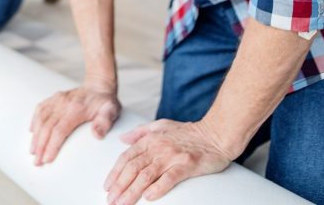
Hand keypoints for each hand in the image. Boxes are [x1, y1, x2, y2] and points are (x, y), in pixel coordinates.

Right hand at [30, 85, 120, 165]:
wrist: (99, 86)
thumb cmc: (105, 102)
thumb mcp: (111, 111)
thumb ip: (105, 122)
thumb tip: (97, 135)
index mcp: (76, 109)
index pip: (59, 130)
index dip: (51, 146)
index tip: (47, 159)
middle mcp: (63, 103)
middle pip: (47, 127)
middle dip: (40, 146)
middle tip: (37, 162)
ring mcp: (57, 100)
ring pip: (41, 119)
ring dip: (35, 136)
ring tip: (32, 151)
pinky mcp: (54, 98)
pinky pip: (40, 109)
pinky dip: (34, 121)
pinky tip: (32, 132)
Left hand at [103, 119, 234, 202]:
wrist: (216, 134)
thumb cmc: (189, 132)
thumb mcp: (160, 126)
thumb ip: (140, 132)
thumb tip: (122, 138)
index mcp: (150, 140)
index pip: (127, 157)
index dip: (115, 173)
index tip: (107, 186)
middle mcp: (158, 147)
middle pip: (133, 168)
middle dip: (120, 186)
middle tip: (111, 200)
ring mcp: (172, 156)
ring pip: (146, 175)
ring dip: (132, 191)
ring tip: (123, 203)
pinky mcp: (186, 165)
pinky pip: (169, 178)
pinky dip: (158, 188)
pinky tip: (148, 197)